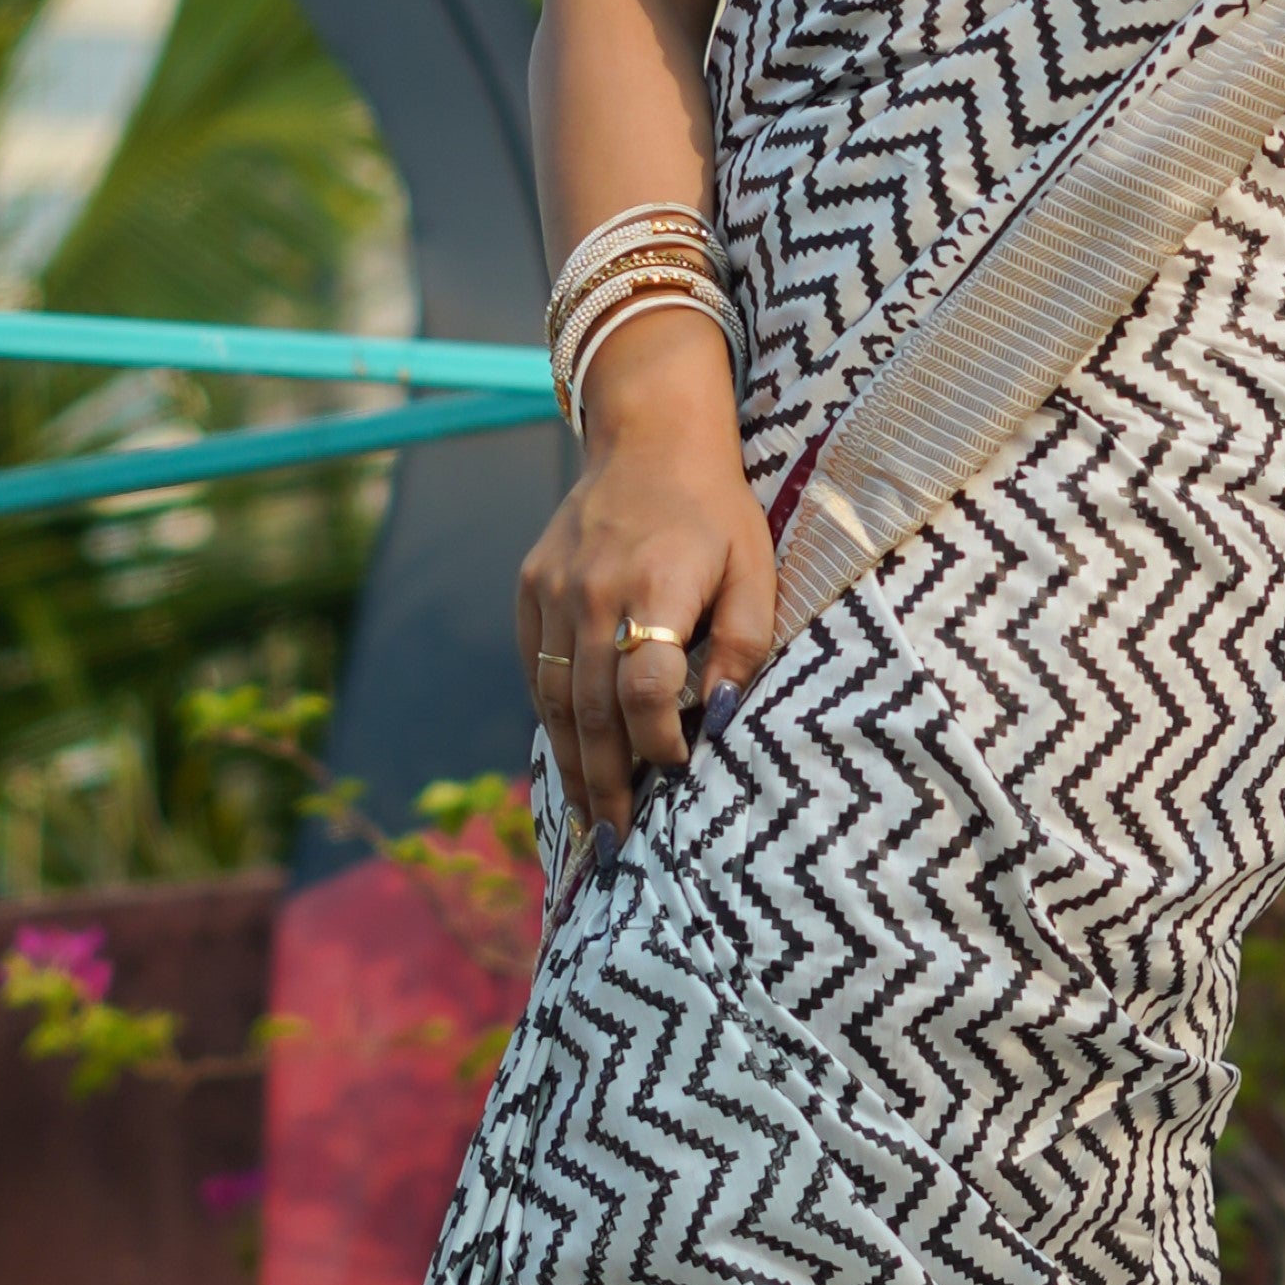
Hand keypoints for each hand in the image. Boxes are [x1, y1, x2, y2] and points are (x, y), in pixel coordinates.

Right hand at [515, 312, 775, 850]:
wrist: (648, 441)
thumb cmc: (715, 514)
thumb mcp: (754, 569)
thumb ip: (743, 644)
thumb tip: (722, 718)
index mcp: (655, 584)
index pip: (644, 683)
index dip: (656, 737)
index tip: (676, 772)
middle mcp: (593, 590)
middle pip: (590, 706)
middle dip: (605, 782)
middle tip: (617, 843)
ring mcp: (552, 591)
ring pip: (555, 698)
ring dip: (570, 765)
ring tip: (589, 820)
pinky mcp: (530, 590)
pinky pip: (536, 670)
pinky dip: (550, 721)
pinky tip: (567, 760)